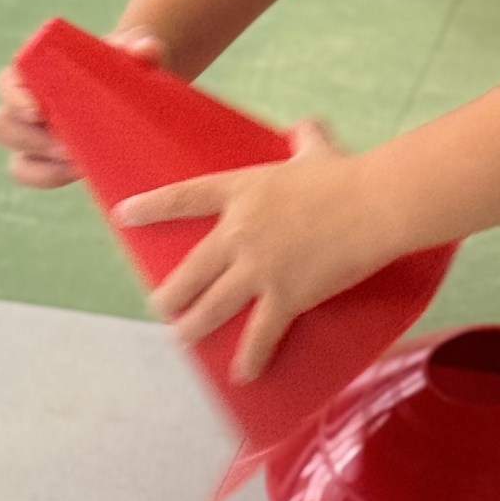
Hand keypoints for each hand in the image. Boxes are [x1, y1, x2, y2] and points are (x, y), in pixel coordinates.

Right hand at [0, 28, 162, 187]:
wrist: (138, 88)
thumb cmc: (126, 61)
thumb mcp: (135, 50)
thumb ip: (141, 45)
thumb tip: (146, 51)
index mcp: (35, 73)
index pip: (5, 82)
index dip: (13, 97)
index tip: (37, 109)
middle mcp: (27, 107)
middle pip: (2, 126)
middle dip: (29, 139)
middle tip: (66, 144)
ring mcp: (37, 139)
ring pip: (16, 161)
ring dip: (42, 167)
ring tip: (79, 164)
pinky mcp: (53, 162)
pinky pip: (38, 176)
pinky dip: (53, 178)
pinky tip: (83, 174)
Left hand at [115, 121, 392, 380]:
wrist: (375, 204)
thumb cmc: (348, 175)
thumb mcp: (318, 149)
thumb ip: (305, 138)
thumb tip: (307, 126)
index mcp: (242, 191)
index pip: (184, 198)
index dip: (151, 207)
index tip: (125, 216)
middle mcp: (239, 232)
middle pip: (191, 270)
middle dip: (170, 294)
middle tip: (159, 306)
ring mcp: (258, 268)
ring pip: (212, 306)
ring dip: (193, 327)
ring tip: (180, 338)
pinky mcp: (285, 296)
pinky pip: (260, 334)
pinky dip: (250, 357)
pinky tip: (242, 374)